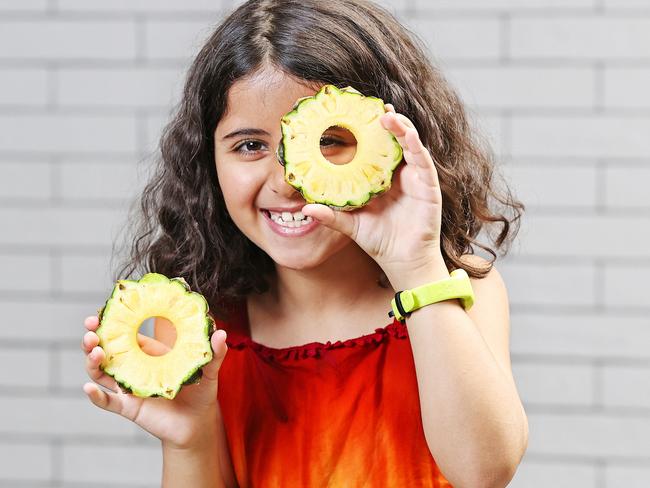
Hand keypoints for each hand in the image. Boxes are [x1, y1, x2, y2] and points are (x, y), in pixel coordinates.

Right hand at [81, 315, 227, 448]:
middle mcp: (134, 367)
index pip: (125, 333)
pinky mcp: (129, 407)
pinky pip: (107, 402)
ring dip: (92, 361)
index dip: (112, 322)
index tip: (102, 311)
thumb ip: (214, 352)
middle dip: (95, 337)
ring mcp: (128, 387)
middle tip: (91, 326)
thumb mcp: (208, 370)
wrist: (197, 423)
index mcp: (149, 352)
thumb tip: (221, 333)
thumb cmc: (200, 391)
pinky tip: (89, 388)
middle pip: (107, 349)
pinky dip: (96, 396)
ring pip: (101, 372)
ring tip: (95, 351)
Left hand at [301, 104, 443, 274]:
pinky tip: (407, 133)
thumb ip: (331, 215)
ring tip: (386, 114)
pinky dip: (415, 145)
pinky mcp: (428, 186)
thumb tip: (306, 208)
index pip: (375, 147)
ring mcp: (415, 177)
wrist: (402, 262)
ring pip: (410, 143)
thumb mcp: (351, 225)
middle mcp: (400, 174)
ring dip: (400, 126)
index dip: (368, 129)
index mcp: (382, 178)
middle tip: (372, 104)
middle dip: (385, 120)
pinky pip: (423, 161)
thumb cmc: (379, 241)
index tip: (355, 112)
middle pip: (393, 139)